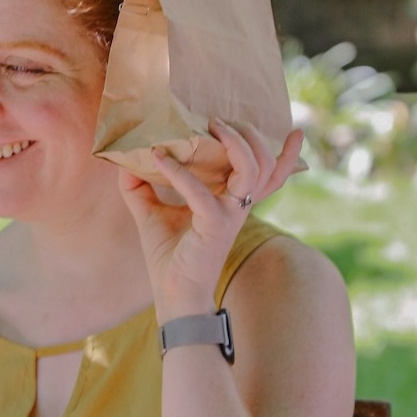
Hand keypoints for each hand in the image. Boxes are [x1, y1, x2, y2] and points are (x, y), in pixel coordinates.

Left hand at [119, 121, 304, 320]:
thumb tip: (123, 158)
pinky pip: (202, 192)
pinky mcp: (214, 226)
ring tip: (208, 128)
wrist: (173, 296)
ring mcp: (231, 215)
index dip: (286, 155)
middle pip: (265, 163)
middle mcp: (239, 206)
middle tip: (219, 121)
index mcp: (233, 202)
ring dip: (233, 143)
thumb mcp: (151, 213)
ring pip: (252, 169)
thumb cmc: (169, 257)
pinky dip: (178, 172)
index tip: (293, 131)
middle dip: (250, 135)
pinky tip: (157, 158)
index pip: (270, 175)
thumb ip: (141, 185)